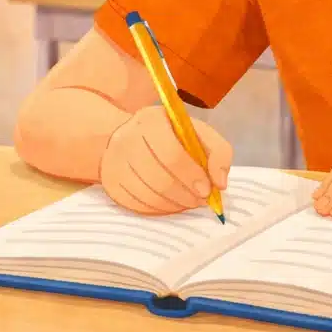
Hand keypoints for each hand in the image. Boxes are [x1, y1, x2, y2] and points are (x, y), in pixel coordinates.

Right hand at [99, 106, 232, 215]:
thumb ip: (218, 152)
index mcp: (151, 122)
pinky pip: (138, 205)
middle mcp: (127, 140)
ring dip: (175, 204)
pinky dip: (160, 209)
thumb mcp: (197, 132)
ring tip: (188, 201)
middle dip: (186, 194)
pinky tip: (171, 203)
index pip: (171, 153)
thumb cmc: (169, 135)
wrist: (126, 138)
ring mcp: (114, 163)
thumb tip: (220, 183)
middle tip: (200, 200)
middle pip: (159, 178)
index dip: (191, 175)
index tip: (207, 190)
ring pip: (148, 195)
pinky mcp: (110, 184)